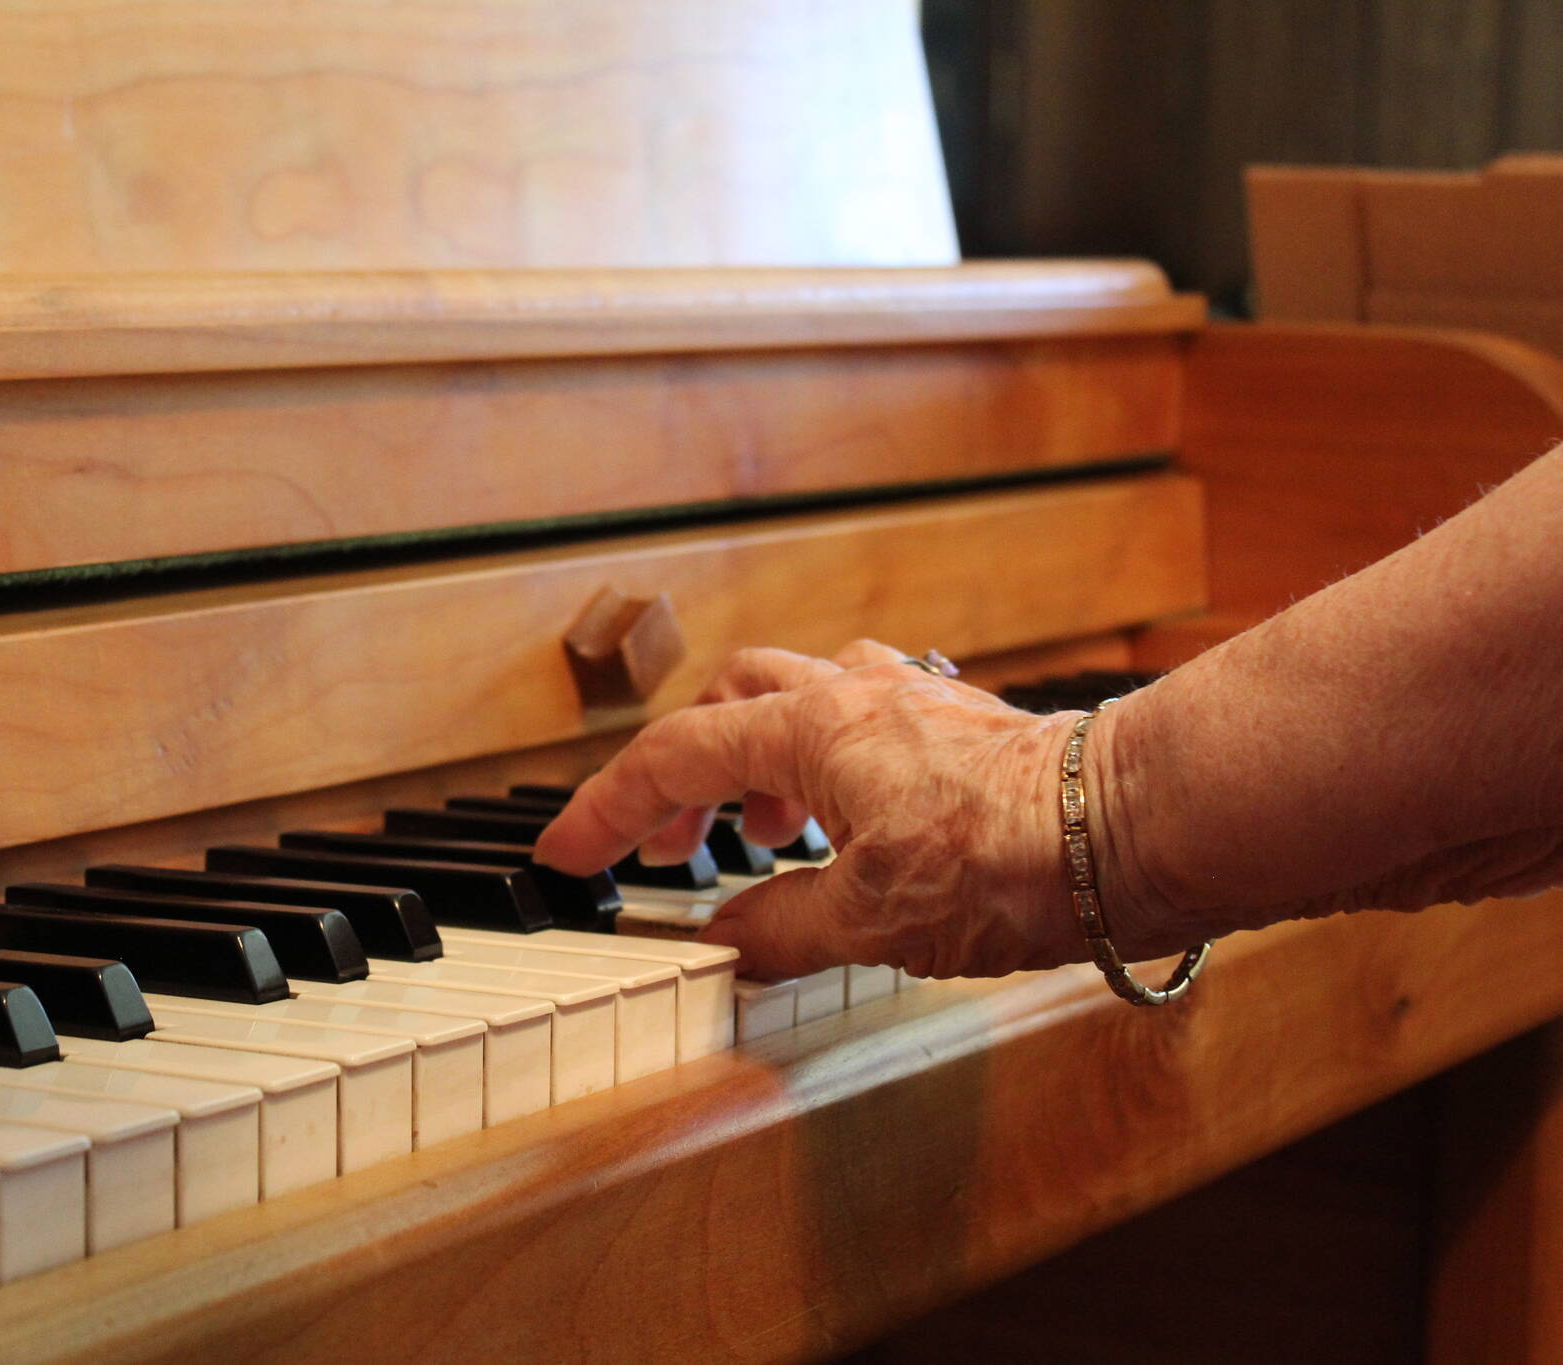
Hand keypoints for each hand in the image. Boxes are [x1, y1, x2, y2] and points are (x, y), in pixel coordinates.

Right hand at [533, 641, 1170, 979]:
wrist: (1136, 829)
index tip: (569, 852)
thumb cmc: (1013, 860)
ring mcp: (914, 699)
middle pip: (731, 701)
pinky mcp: (965, 722)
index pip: (674, 758)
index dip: (609, 810)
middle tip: (673, 843)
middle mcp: (855, 694)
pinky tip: (855, 816)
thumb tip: (730, 941)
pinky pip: (867, 715)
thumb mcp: (870, 920)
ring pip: (802, 695)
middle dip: (687, 772)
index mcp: (811, 730)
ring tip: (764, 830)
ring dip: (762, 757)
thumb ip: (781, 928)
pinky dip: (832, 759)